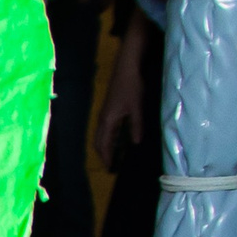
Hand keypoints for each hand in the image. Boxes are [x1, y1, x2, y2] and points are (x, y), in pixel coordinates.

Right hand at [96, 31, 146, 170]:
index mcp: (108, 120)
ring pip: (102, 135)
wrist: (127, 67)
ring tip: (114, 155)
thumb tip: (136, 143)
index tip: (110, 169)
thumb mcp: (137, 107)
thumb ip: (136, 125)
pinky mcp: (109, 108)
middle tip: (110, 165)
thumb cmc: (132, 86)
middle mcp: (103, 119)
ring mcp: (105, 113)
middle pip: (99, 141)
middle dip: (103, 154)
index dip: (106, 157)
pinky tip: (118, 138)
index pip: (103, 144)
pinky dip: (109, 137)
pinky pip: (106, 128)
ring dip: (106, 146)